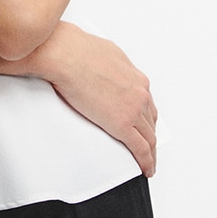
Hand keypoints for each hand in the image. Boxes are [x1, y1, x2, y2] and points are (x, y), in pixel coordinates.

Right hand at [27, 21, 157, 176]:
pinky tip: (146, 168)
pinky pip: (141, 149)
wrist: (65, 54)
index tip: (144, 124)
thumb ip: (110, 65)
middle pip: (151, 120)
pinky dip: (147, 161)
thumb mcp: (103, 52)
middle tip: (148, 146)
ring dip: (151, 150)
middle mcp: (139, 92)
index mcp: (135, 76)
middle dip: (150, 134)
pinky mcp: (122, 124)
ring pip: (149, 137)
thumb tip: (104, 67)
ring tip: (148, 161)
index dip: (147, 116)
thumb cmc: (76, 49)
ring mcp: (133, 108)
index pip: (147, 102)